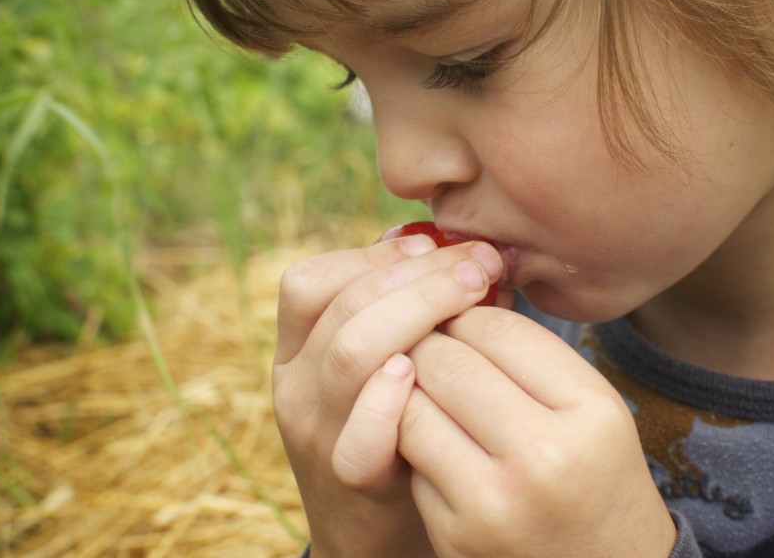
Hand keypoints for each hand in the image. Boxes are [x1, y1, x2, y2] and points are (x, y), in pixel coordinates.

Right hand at [272, 235, 502, 557]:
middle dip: (418, 274)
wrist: (371, 533)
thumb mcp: (383, 363)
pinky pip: (360, 432)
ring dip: (419, 310)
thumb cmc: (395, 428)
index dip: (373, 257)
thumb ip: (403, 310)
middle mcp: (295, 384)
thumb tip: (451, 245)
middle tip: (478, 262)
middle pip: (343, 307)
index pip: (309, 280)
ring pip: (351, 351)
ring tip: (475, 293)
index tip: (435, 244)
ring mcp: (318, 431)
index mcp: (297, 350)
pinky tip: (424, 370)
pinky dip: (389, 397)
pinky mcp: (352, 475)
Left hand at [399, 307, 676, 557]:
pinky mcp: (457, 534)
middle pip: (447, 360)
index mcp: (590, 410)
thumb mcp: (593, 409)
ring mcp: (496, 500)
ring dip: (408, 388)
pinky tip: (434, 443)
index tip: (460, 317)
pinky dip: (411, 442)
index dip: (466, 312)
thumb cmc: (595, 476)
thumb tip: (453, 300)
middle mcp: (545, 455)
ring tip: (424, 386)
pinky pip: (408, 458)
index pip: (498, 327)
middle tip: (431, 344)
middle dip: (430, 343)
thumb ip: (532, 353)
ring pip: (412, 405)